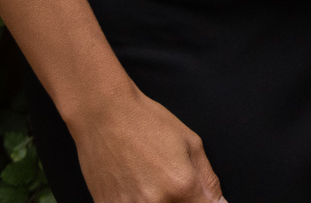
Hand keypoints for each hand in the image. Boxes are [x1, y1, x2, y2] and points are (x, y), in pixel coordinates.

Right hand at [69, 86, 221, 202]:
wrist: (103, 115)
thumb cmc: (146, 122)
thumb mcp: (191, 143)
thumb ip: (207, 180)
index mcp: (180, 186)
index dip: (203, 201)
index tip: (197, 195)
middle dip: (183, 200)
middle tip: (170, 180)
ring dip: (161, 200)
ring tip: (151, 179)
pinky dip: (138, 200)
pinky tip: (135, 184)